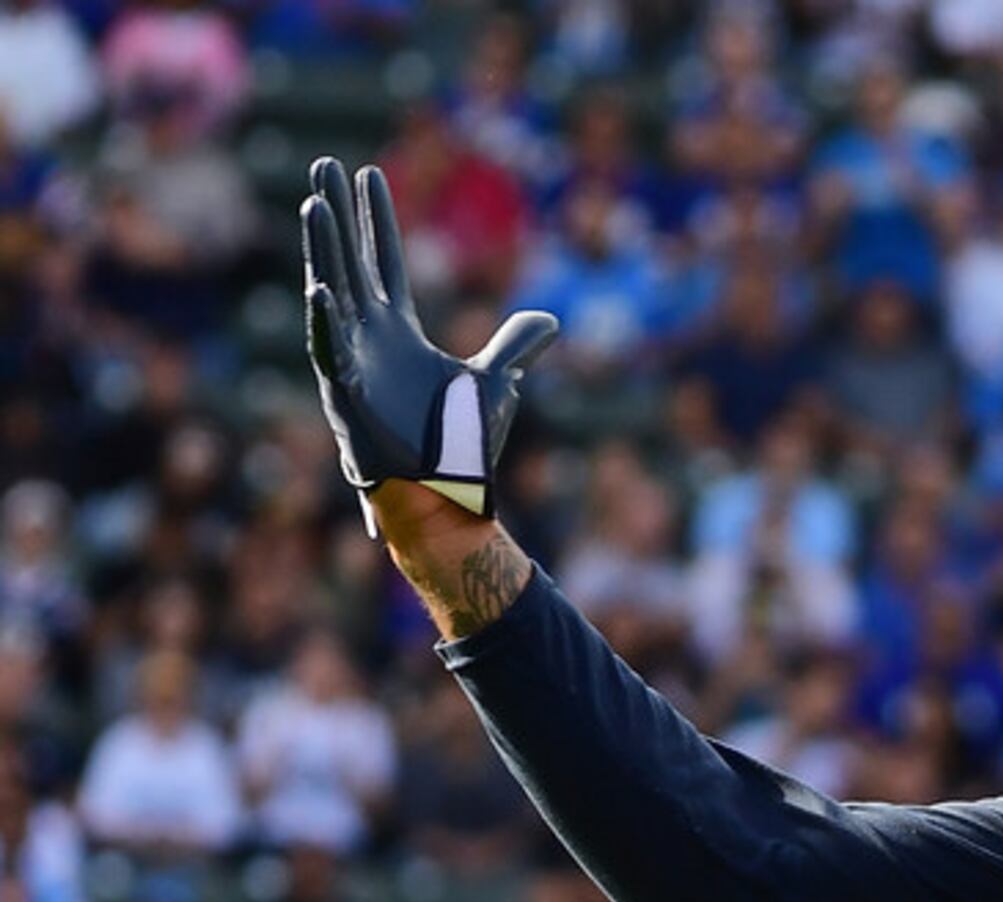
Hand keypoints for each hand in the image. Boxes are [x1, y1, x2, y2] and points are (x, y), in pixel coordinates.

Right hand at [299, 155, 557, 533]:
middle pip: (349, 262)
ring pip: (331, 295)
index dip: (376, 219)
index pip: (383, 261)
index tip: (367, 173)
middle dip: (337, 215)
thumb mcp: (495, 384)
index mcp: (397, 333)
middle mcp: (368, 339)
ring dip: (322, 253)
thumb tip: (551, 318)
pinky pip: (330, 354)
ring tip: (314, 207)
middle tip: (324, 164)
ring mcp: (352, 364)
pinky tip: (319, 289)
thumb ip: (515, 346)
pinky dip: (325, 324)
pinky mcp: (345, 396)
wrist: (445, 498)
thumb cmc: (459, 447)